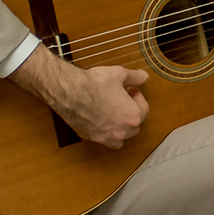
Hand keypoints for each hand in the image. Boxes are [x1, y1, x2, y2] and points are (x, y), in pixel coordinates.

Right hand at [11, 46, 149, 147]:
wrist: (69, 92)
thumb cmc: (94, 83)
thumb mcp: (119, 74)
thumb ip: (135, 77)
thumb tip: (143, 76)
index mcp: (132, 116)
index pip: (144, 109)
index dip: (138, 97)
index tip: (131, 89)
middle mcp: (121, 131)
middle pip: (135, 125)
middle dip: (131, 112)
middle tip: (123, 99)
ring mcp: (105, 136)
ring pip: (121, 138)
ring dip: (121, 127)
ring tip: (115, 113)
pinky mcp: (91, 137)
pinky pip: (104, 139)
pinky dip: (106, 133)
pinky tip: (100, 118)